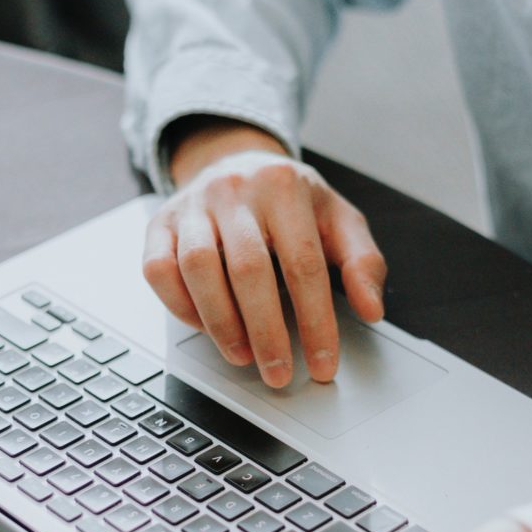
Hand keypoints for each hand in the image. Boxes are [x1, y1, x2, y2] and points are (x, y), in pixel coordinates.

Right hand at [143, 118, 386, 387]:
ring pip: (198, 268)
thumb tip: (372, 308)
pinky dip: (179, 305)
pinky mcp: (160, 223)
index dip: (315, 321)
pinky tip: (205, 326)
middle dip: (266, 332)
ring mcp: (192, 205)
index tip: (322, 364)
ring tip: (242, 356)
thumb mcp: (337, 218)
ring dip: (221, 323)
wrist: (233, 159)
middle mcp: (235, 191)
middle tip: (279, 373)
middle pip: (249, 269)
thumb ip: (362, 261)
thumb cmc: (289, 200)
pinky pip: (158, 269)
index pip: (304, 264)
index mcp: (285, 186)